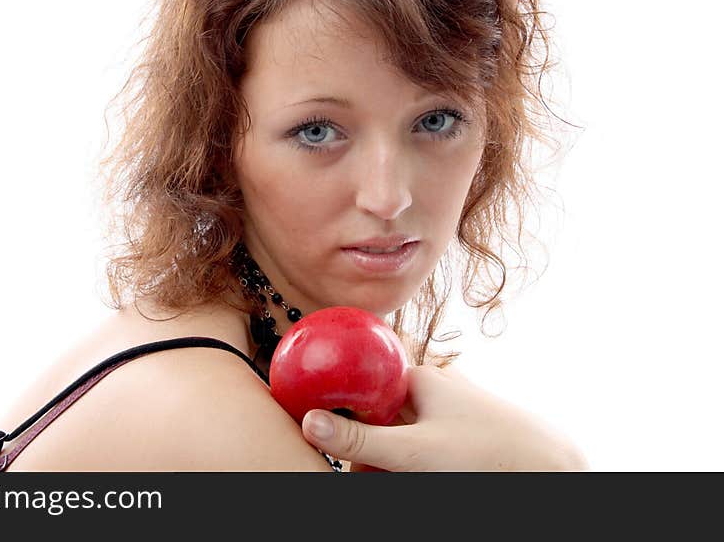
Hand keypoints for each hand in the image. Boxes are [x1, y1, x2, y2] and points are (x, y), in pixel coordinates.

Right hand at [301, 363, 588, 471]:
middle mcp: (434, 389)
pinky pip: (426, 445)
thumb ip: (359, 439)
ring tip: (390, 478)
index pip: (364, 388)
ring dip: (392, 460)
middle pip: (381, 417)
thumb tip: (308, 423)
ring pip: (404, 435)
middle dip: (370, 449)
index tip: (333, 441)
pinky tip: (419, 476)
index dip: (345, 416)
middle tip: (366, 476)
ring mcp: (451, 412)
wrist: (549, 467)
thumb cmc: (484, 453)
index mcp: (418, 379)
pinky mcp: (464, 434)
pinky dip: (414, 462)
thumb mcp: (413, 451)